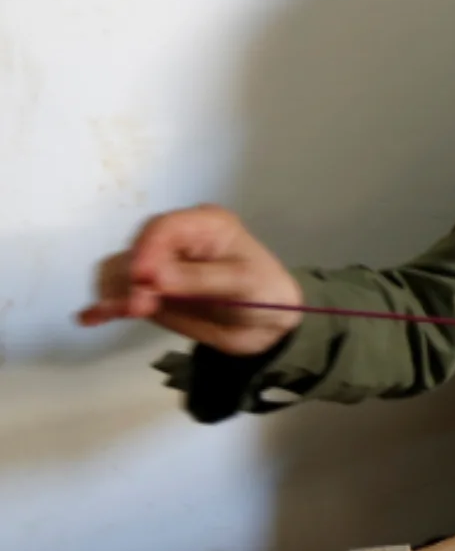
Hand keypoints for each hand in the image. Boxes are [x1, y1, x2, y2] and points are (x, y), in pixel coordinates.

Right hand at [78, 206, 304, 354]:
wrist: (265, 326)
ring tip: (127, 313)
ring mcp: (157, 266)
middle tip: (140, 307)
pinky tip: (92, 317)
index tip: (143, 278)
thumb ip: (198, 280)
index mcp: (203, 225)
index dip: (147, 250)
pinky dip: (105, 305)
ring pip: (120, 271)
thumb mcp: (241, 283)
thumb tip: (151, 277)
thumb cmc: (264, 293)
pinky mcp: (147, 291)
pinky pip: (117, 293)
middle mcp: (174, 240)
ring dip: (117, 292)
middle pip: (136, 250)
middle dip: (132, 278)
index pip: (164, 228)